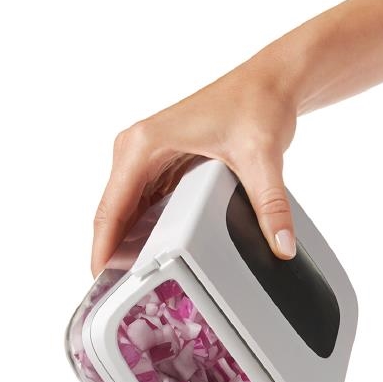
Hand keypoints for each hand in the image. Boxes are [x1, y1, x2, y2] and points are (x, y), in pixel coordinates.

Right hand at [91, 65, 298, 276]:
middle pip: (112, 215)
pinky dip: (143, 233)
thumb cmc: (258, 105)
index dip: (102, 250)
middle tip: (122, 298)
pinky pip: (141, 207)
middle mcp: (136, 149)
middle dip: (113, 255)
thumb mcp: (262, 158)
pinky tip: (151, 260)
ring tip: (135, 287)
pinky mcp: (159, 165)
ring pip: (124, 214)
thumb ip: (270, 205)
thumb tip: (282, 246)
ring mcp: (145, 158)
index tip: (100, 285)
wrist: (270, 83)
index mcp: (144, 144)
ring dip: (126, 247)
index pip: (110, 209)